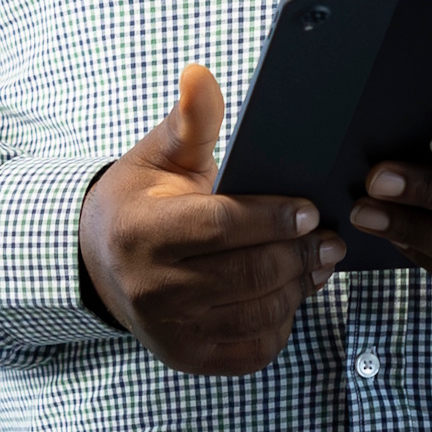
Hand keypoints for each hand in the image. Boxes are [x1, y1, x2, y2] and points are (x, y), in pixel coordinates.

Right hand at [81, 64, 343, 375]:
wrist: (100, 263)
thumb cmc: (138, 202)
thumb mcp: (157, 156)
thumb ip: (189, 120)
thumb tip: (201, 74)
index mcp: (143, 233)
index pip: (222, 227)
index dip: (273, 220)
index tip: (312, 211)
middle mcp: (152, 288)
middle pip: (248, 274)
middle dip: (299, 255)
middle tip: (331, 239)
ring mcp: (170, 330)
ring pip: (256, 312)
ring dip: (299, 288)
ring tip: (320, 262)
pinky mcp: (187, 357)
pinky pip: (251, 349)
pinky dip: (281, 323)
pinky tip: (291, 296)